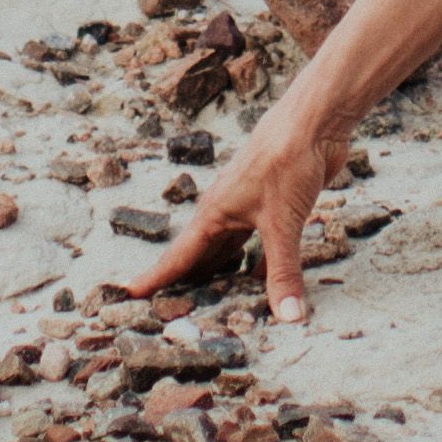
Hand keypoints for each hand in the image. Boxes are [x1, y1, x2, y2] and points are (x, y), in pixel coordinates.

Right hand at [119, 99, 351, 323]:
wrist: (313, 123)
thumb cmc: (286, 162)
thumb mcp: (282, 224)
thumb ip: (283, 272)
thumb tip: (288, 318)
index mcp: (213, 214)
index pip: (177, 257)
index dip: (155, 279)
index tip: (128, 295)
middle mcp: (225, 212)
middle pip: (199, 257)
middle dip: (185, 284)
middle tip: (167, 312)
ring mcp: (248, 208)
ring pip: (227, 250)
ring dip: (220, 275)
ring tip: (209, 302)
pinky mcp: (273, 205)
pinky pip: (256, 244)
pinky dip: (256, 265)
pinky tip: (258, 282)